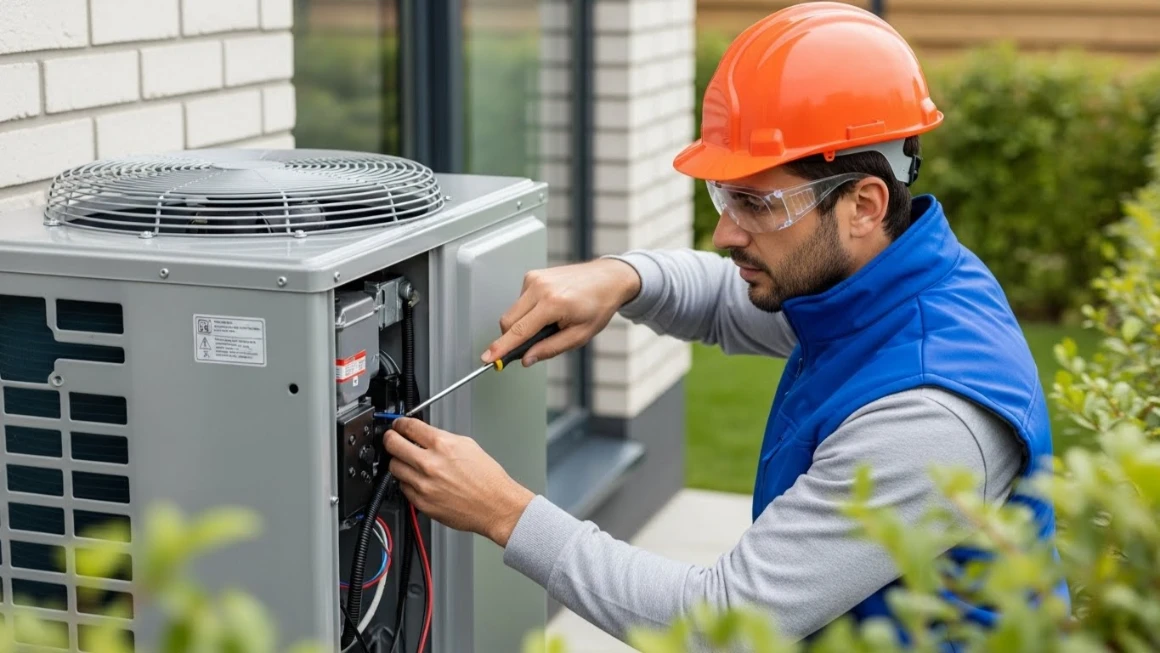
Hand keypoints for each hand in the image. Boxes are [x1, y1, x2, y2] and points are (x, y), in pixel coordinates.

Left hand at [383, 418, 534, 546]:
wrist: (495, 505)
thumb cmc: (487, 478)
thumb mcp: (468, 445)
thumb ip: (442, 438)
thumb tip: (424, 435)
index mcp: (443, 445)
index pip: (409, 427)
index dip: (400, 423)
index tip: (398, 425)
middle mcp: (430, 464)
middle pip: (393, 445)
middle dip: (390, 438)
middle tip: (392, 438)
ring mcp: (423, 484)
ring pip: (394, 467)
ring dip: (398, 462)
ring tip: (407, 461)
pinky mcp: (421, 502)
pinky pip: (403, 487)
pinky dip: (407, 482)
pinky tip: (418, 479)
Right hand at [481, 258, 641, 366]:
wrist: (608, 278)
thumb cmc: (598, 305)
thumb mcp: (580, 335)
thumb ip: (550, 348)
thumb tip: (527, 358)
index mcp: (554, 303)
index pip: (520, 331)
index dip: (501, 348)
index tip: (488, 358)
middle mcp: (540, 288)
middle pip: (509, 321)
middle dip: (512, 338)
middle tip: (529, 348)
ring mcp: (535, 279)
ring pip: (512, 312)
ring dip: (524, 324)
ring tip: (550, 323)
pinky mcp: (532, 275)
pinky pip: (520, 301)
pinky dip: (528, 311)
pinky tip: (548, 310)